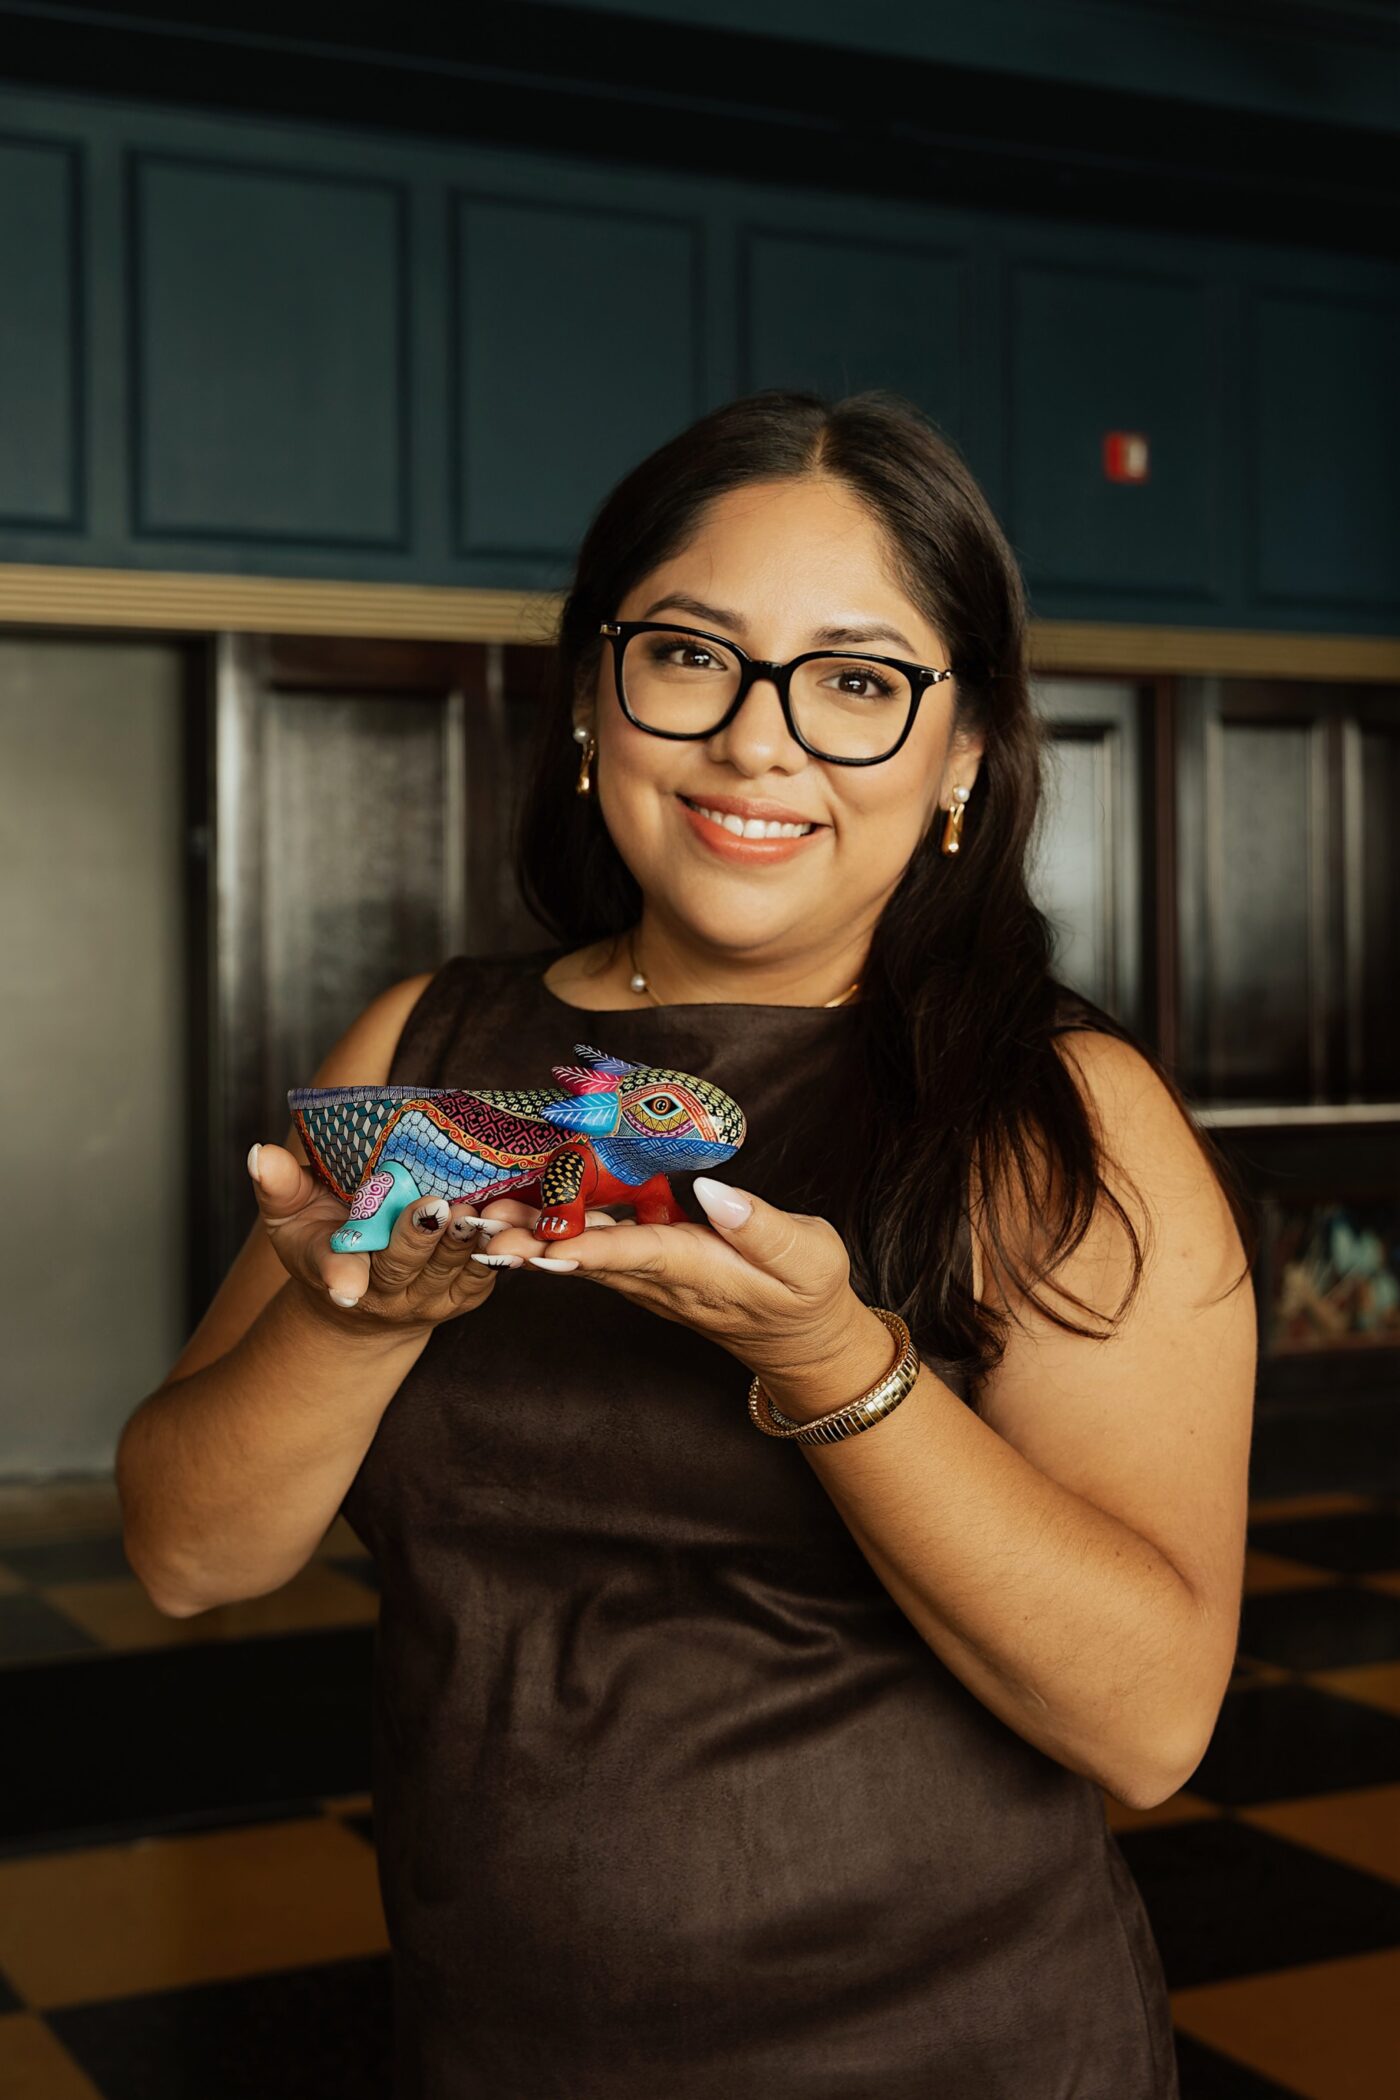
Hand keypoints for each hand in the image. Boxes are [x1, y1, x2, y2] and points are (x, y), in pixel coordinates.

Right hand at [248, 1142, 624, 1340]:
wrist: (367, 1294)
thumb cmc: (326, 1241)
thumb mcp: (290, 1218)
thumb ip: (279, 1187)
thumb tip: (259, 1152)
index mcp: (337, 1273)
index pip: (336, 1275)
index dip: (340, 1278)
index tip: (345, 1286)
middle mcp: (386, 1293)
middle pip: (404, 1266)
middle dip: (419, 1240)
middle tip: (435, 1209)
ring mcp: (431, 1297)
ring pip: (453, 1270)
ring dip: (468, 1242)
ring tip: (477, 1211)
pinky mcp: (468, 1293)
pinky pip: (490, 1273)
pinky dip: (505, 1250)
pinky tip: (517, 1220)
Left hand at [479, 1175, 884, 1405]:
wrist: (799, 1341)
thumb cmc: (807, 1294)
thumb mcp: (808, 1258)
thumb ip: (763, 1228)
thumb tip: (716, 1193)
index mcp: (701, 1271)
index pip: (642, 1256)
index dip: (595, 1248)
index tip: (551, 1245)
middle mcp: (661, 1280)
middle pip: (589, 1259)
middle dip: (533, 1243)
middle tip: (480, 1227)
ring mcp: (646, 1279)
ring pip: (579, 1255)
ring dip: (528, 1238)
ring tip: (479, 1216)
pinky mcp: (641, 1270)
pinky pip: (589, 1249)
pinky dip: (549, 1231)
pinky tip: (517, 1209)